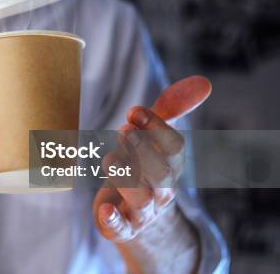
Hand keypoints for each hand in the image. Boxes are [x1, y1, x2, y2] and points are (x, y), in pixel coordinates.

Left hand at [92, 76, 210, 272]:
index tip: (133, 111)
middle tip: (123, 130)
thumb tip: (204, 81)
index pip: (174, 146)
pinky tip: (105, 209)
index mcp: (171, 165)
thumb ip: (170, 110)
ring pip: (142, 199)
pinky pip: (121, 228)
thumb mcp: (152, 138)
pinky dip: (114, 220)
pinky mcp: (122, 227)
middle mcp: (162, 189)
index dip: (156, 127)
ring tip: (109, 160)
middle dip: (144, 150)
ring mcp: (143, 211)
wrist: (134, 216)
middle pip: (162, 173)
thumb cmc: (141, 167)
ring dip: (125, 178)